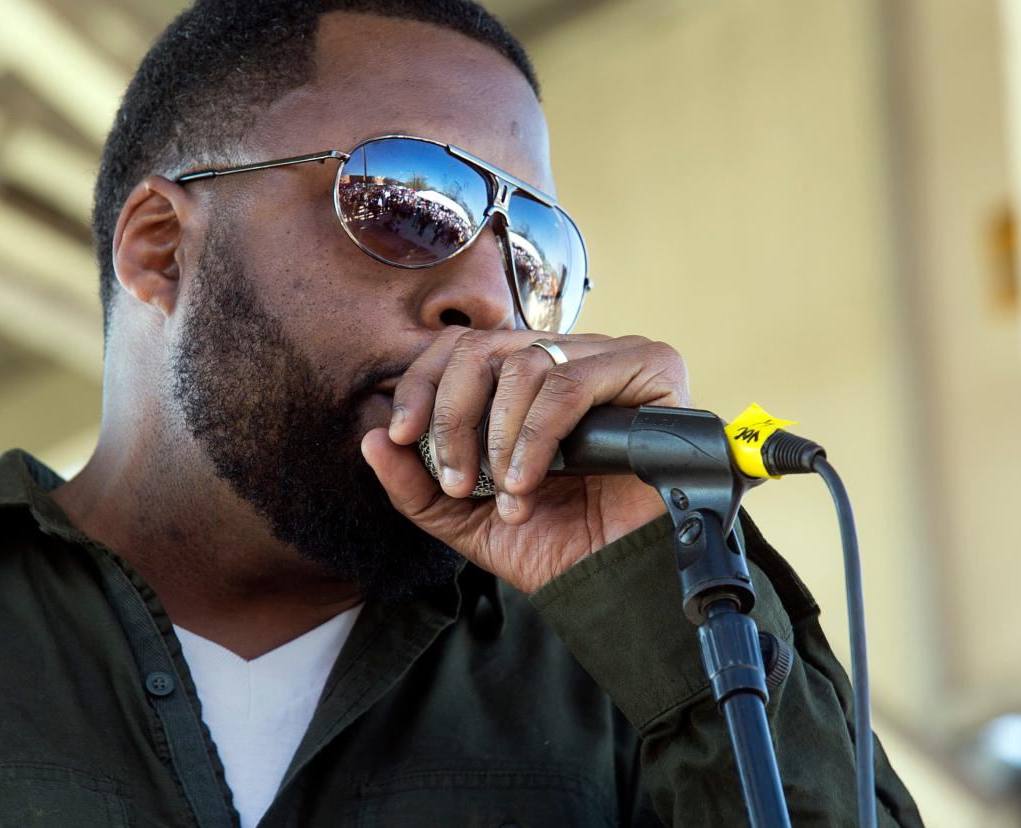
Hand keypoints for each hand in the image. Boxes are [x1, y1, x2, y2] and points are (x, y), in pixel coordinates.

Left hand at [360, 327, 689, 593]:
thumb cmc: (556, 544)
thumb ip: (415, 484)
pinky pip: (571, 382)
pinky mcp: (652, 371)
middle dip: (452, 415)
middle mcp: (568, 359)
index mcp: (528, 382)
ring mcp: (612, 360)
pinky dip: (535, 434)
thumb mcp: (465, 519)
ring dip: (499, 436)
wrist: (620, 582)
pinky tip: (527, 482)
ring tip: (506, 493)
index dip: (421, 383)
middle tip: (454, 479)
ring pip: (526, 362)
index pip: (462, 347)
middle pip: (484, 346)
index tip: (397, 435)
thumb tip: (368, 440)